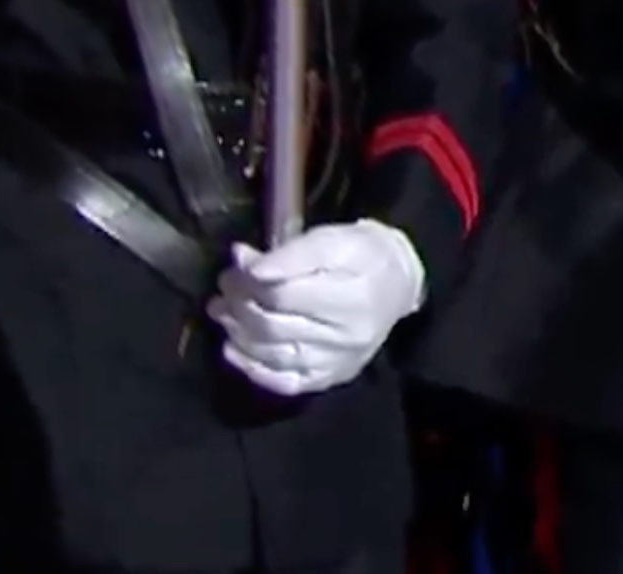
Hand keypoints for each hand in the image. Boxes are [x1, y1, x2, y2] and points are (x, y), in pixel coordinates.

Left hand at [207, 219, 425, 396]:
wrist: (400, 285)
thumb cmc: (365, 256)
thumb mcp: (335, 239)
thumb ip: (292, 251)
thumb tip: (244, 262)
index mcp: (354, 297)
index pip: (283, 295)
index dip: (248, 281)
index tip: (234, 265)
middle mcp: (347, 338)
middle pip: (272, 326)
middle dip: (238, 305)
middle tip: (224, 286)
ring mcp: (337, 363)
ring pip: (271, 355)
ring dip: (236, 333)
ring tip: (222, 311)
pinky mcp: (328, 378)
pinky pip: (282, 383)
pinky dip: (251, 368)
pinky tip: (233, 349)